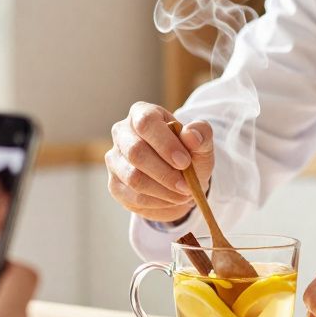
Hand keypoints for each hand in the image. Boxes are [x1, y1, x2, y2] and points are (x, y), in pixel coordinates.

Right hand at [107, 101, 213, 222]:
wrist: (180, 180)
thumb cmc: (188, 155)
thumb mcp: (202, 143)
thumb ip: (201, 135)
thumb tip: (191, 135)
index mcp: (141, 113)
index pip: (146, 123)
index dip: (165, 143)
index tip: (184, 162)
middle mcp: (122, 133)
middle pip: (136, 152)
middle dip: (165, 173)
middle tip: (187, 186)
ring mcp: (114, 160)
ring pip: (133, 178)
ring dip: (163, 191)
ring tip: (183, 194)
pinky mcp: (114, 185)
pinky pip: (133, 197)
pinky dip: (157, 203)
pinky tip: (170, 199)